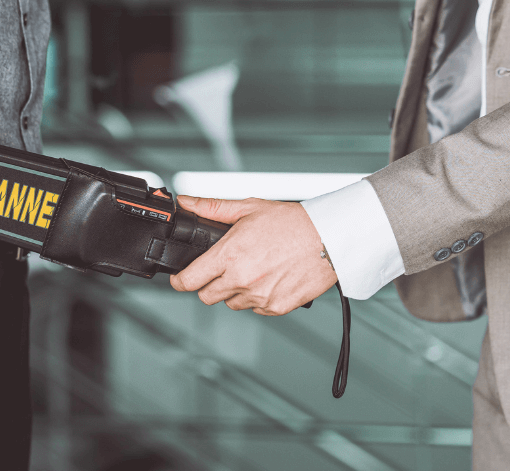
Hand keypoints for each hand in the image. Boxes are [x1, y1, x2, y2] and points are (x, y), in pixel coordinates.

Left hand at [171, 196, 337, 314]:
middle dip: (209, 284)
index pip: (189, 281)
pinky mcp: (276, 307)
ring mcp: (259, 296)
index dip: (180, 281)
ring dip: (235, 290)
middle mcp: (242, 279)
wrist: (329, 238)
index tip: (180, 279)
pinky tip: (268, 278)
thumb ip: (212, 207)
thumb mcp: (248, 208)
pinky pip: (256, 308)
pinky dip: (257, 297)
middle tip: (222, 269)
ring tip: (252, 269)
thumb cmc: (292, 222)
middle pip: (207, 296)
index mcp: (229, 255)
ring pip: (232, 303)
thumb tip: (187, 201)